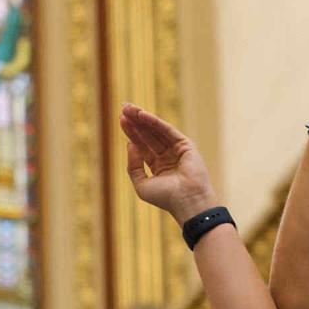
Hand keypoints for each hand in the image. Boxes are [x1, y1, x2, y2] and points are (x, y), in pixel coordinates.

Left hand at [120, 103, 217, 223]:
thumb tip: (130, 144)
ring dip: (143, 119)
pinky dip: (155, 122)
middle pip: (148, 135)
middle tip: (123, 108)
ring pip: (157, 131)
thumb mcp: (142, 184)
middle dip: (136, 122)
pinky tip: (142, 115)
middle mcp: (168, 157)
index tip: (121, 119)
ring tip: (129, 108)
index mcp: (159, 167)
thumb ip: (134, 166)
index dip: (131, 132)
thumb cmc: (166, 197)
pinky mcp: (186, 145)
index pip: (142, 146)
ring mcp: (177, 150)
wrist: (187, 200)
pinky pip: (168, 130)